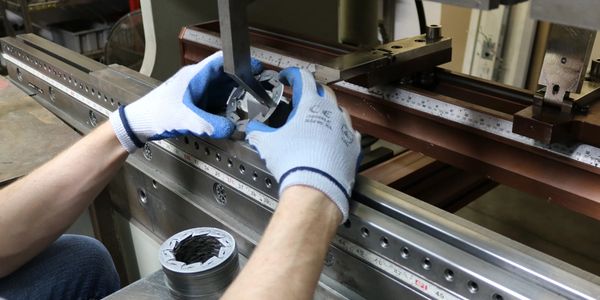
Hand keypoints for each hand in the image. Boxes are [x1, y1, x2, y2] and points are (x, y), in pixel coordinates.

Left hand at [109, 51, 260, 152]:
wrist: (140, 122)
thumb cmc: (156, 113)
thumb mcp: (186, 119)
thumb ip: (211, 124)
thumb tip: (233, 129)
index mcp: (196, 75)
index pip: (222, 61)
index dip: (240, 62)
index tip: (257, 68)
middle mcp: (198, 80)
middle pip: (226, 75)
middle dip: (243, 81)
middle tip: (260, 89)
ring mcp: (197, 91)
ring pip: (222, 89)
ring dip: (236, 95)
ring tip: (251, 103)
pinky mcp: (195, 102)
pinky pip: (216, 101)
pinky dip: (226, 107)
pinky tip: (233, 116)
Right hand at [245, 68, 360, 221]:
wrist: (317, 187)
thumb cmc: (294, 162)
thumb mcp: (267, 143)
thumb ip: (258, 130)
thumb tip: (252, 128)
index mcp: (310, 104)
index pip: (302, 78)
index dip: (291, 75)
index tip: (286, 77)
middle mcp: (331, 111)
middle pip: (323, 91)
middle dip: (311, 90)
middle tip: (301, 95)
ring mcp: (345, 128)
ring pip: (339, 110)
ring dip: (328, 109)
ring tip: (317, 118)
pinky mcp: (354, 146)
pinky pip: (348, 132)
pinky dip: (340, 131)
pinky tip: (333, 138)